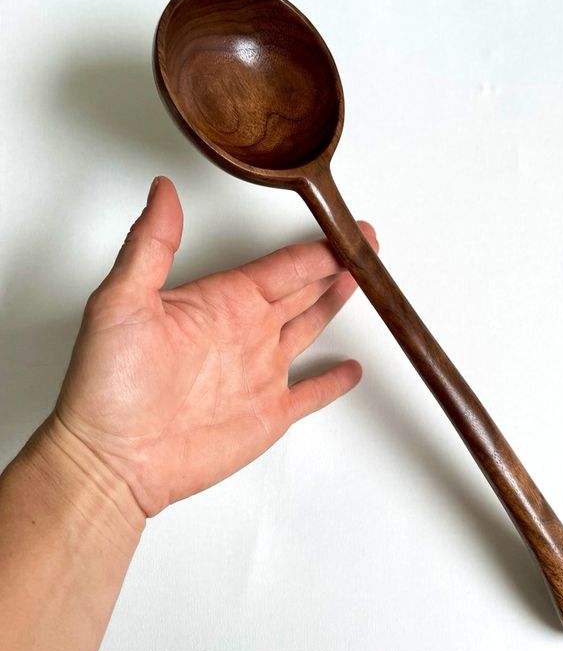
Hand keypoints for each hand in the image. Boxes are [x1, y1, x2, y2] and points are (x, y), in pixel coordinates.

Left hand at [52, 176, 376, 515]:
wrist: (113, 459)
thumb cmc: (108, 385)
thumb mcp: (121, 301)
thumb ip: (151, 244)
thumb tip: (162, 191)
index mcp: (220, 302)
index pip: (283, 266)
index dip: (318, 248)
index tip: (347, 232)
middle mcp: (243, 332)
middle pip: (302, 290)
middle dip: (336, 267)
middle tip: (366, 246)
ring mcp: (258, 373)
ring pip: (309, 329)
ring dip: (335, 306)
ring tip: (363, 284)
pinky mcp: (267, 414)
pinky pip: (310, 394)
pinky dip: (333, 382)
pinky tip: (350, 369)